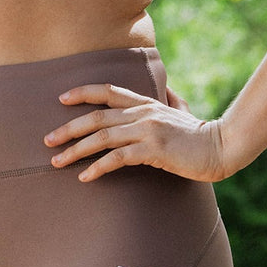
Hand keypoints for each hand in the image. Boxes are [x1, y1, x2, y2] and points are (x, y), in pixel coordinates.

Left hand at [44, 81, 227, 183]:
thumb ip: (169, 99)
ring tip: (57, 161)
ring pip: (102, 137)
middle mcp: (141, 112)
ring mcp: (146, 129)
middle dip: (68, 128)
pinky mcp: (152, 149)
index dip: (83, 92)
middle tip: (47, 139)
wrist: (220, 146)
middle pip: (96, 117)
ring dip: (76, 150)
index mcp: (144, 102)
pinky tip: (85, 176)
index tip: (61, 99)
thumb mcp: (180, 110)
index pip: (107, 91)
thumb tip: (167, 90)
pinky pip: (118, 158)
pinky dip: (98, 167)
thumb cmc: (198, 132)